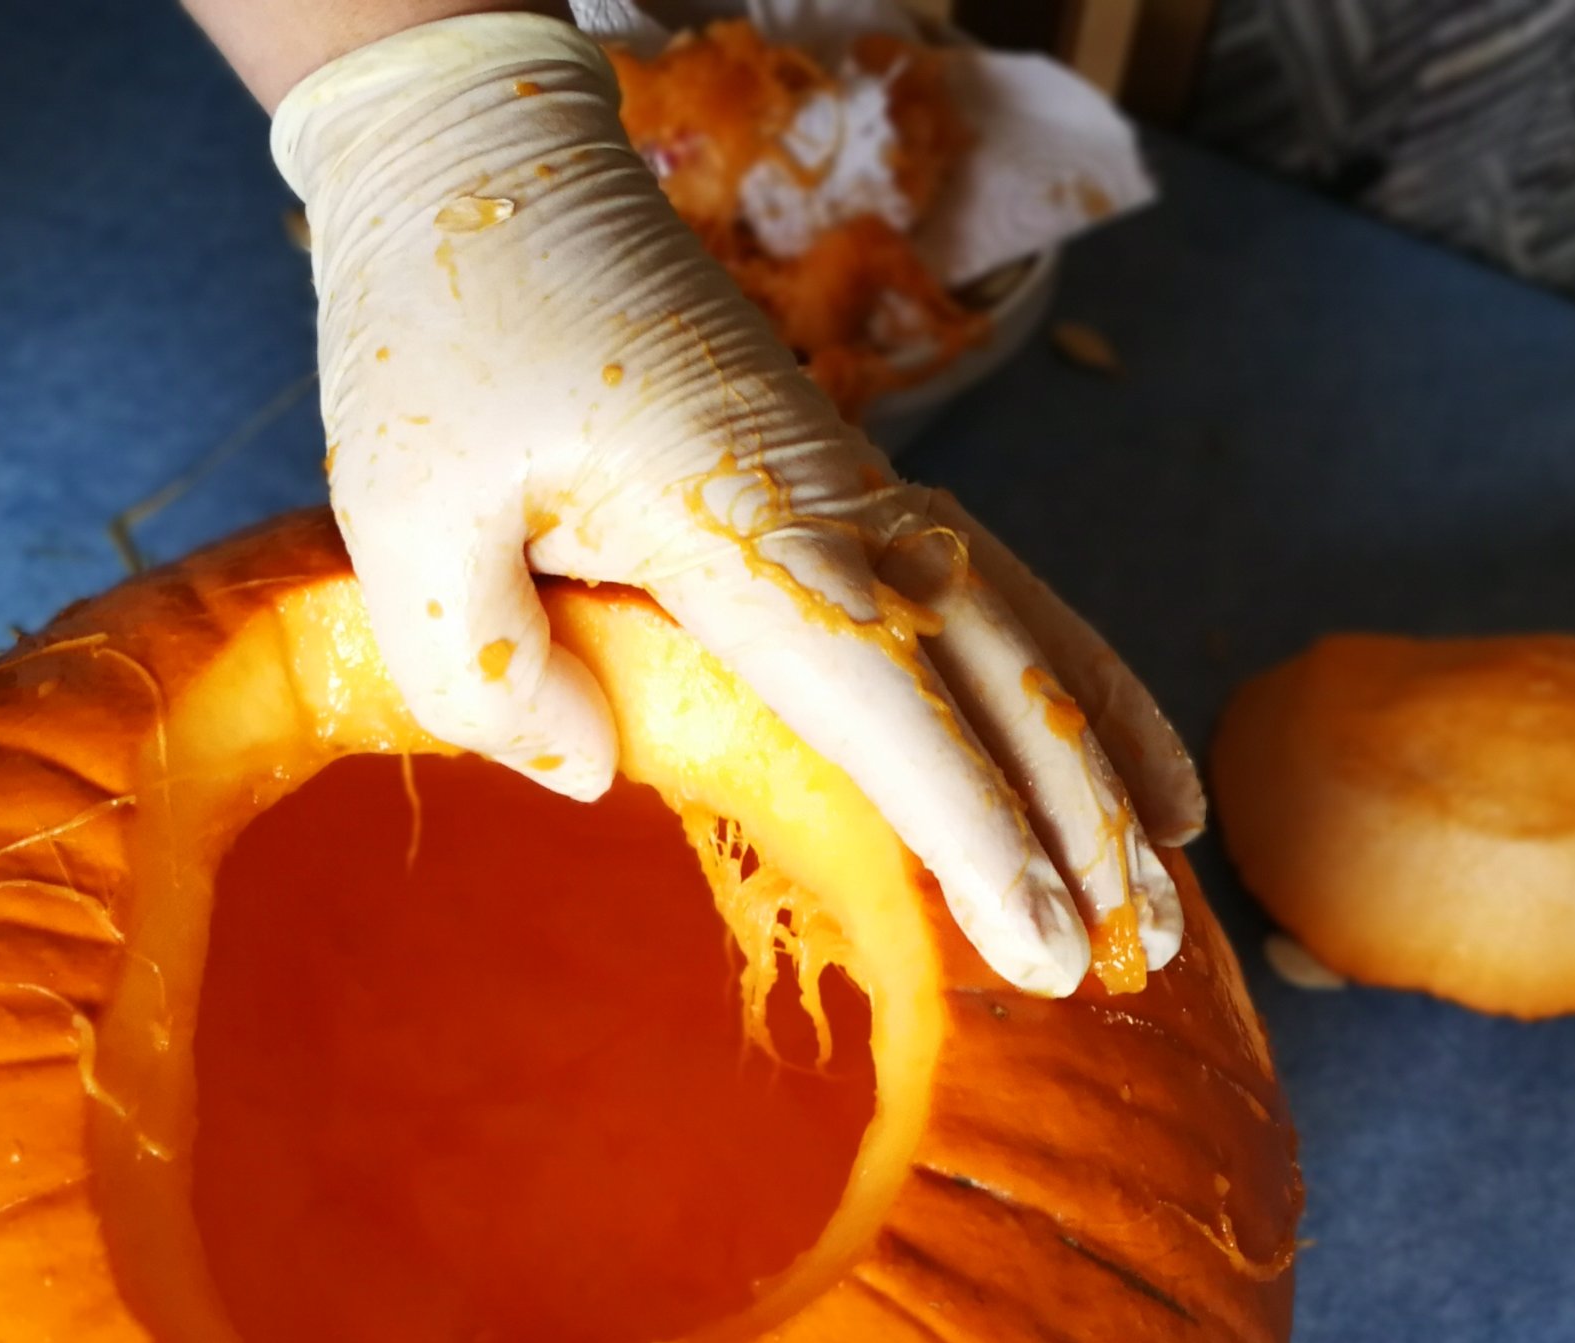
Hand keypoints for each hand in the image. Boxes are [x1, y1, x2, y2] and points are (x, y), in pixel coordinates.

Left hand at [262, 13, 1201, 994]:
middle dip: (1082, 821)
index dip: (975, 826)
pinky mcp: (846, 481)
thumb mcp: (400, 500)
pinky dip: (1069, 670)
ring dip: (1103, 752)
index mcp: (732, 511)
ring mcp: (854, 483)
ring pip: (1022, 626)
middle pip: (1000, 671)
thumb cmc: (441, 321)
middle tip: (1144, 955)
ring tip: (1174, 873)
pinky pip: (990, 589)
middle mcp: (831, 498)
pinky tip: (1109, 742)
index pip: (887, 697)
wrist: (489, 154)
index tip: (1043, 939)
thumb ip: (477, 661)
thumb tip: (594, 776)